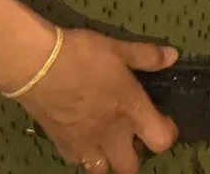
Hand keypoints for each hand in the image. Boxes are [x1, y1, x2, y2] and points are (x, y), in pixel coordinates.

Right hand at [13, 28, 179, 173]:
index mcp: (130, 110)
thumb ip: (146, 56)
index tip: (163, 120)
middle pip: (130, 168)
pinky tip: (79, 135)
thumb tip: (173, 56)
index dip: (167, 133)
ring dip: (107, 159)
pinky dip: (81, 153)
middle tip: (131, 134)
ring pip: (101, 169)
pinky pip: (75, 160)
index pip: (161, 140)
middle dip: (134, 156)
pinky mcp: (61, 144)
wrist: (36, 66)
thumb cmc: (82, 55)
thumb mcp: (117, 48)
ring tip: (105, 139)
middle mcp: (111, 134)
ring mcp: (84, 143)